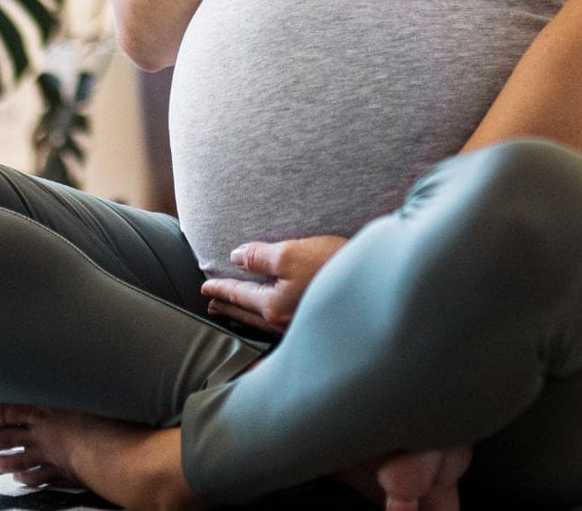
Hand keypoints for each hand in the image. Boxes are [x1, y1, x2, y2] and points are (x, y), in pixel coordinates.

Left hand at [200, 234, 349, 333]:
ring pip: (263, 322)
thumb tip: (236, 257)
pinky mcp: (316, 322)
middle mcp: (284, 322)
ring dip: (245, 315)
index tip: (205, 290)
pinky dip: (265, 319)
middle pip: (248, 314)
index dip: (221, 290)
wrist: (376, 280)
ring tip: (234, 312)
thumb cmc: (333, 265)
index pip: (240, 295)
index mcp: (273, 306)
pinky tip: (271, 316)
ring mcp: (301, 326)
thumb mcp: (290, 253)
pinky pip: (280, 324)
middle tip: (212, 306)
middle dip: (229, 307)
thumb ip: (260, 256)